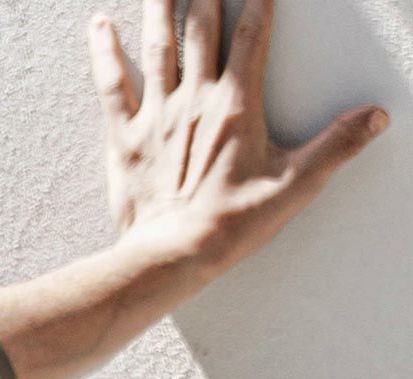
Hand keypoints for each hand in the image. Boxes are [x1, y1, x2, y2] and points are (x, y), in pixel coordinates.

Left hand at [87, 0, 389, 274]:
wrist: (173, 256)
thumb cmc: (230, 226)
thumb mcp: (294, 186)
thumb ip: (335, 146)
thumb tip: (375, 118)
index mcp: (236, 105)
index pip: (253, 35)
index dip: (260, 0)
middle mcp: (194, 100)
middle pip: (201, 28)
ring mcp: (156, 116)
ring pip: (158, 46)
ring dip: (160, 7)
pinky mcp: (124, 138)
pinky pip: (111, 85)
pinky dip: (105, 52)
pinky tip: (100, 24)